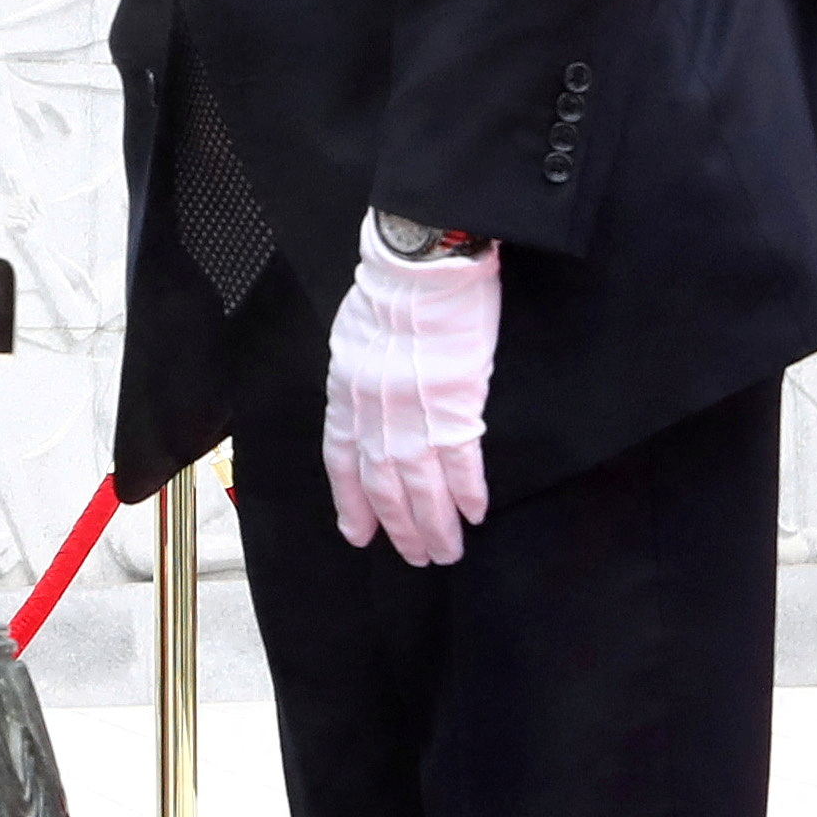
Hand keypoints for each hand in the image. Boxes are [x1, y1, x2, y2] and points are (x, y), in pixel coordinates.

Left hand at [323, 238, 502, 569]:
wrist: (421, 260)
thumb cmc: (393, 288)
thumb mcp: (356, 338)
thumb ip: (361, 379)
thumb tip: (370, 405)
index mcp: (345, 393)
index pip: (342, 462)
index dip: (350, 503)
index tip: (357, 534)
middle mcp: (372, 411)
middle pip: (383, 486)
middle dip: (399, 528)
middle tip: (416, 556)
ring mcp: (412, 411)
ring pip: (421, 486)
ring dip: (435, 525)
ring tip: (447, 551)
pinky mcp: (454, 403)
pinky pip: (459, 463)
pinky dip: (466, 494)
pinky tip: (475, 514)